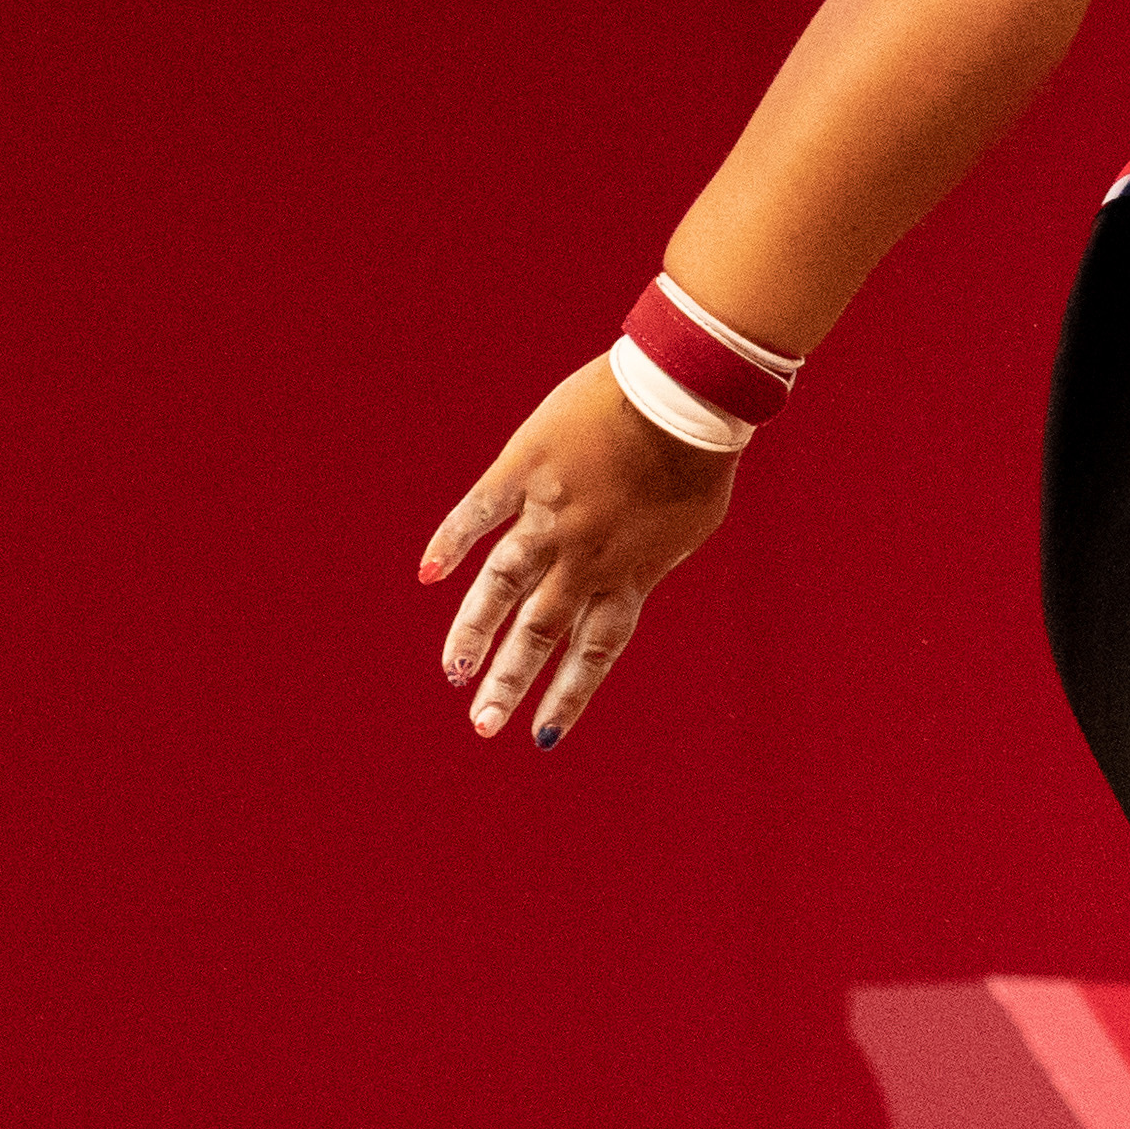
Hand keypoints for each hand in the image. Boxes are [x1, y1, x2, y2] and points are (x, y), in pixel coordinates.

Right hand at [418, 359, 737, 747]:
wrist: (685, 390)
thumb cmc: (700, 456)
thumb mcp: (687, 525)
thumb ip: (651, 558)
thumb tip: (630, 578)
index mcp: (629, 573)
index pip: (593, 652)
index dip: (567, 696)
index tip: (541, 738)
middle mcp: (585, 555)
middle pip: (540, 632)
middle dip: (509, 683)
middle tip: (483, 724)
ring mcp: (551, 514)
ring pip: (501, 586)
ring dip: (474, 631)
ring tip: (454, 670)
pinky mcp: (525, 469)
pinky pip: (480, 513)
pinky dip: (451, 541)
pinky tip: (429, 573)